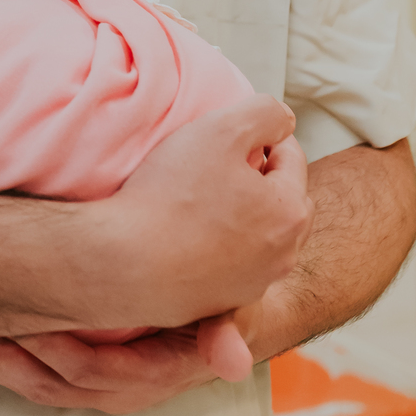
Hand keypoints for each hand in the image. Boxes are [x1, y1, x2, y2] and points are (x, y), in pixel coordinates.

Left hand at [0, 300, 267, 413]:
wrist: (227, 326)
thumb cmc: (224, 306)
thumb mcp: (232, 313)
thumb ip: (225, 333)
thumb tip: (232, 363)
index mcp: (151, 376)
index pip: (88, 369)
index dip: (47, 346)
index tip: (12, 318)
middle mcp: (120, 391)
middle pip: (46, 383)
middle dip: (0, 357)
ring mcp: (98, 389)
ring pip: (33, 384)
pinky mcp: (81, 377)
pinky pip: (33, 375)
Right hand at [84, 96, 311, 329]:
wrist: (125, 264)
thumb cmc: (171, 196)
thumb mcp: (221, 129)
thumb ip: (266, 114)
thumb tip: (282, 122)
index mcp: (290, 213)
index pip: (290, 155)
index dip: (259, 135)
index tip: (225, 135)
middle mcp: (282, 256)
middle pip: (279, 197)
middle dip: (256, 176)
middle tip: (215, 164)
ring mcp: (252, 284)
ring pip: (257, 233)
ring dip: (239, 212)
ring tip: (199, 197)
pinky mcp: (221, 302)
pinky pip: (230, 261)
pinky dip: (217, 243)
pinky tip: (186, 231)